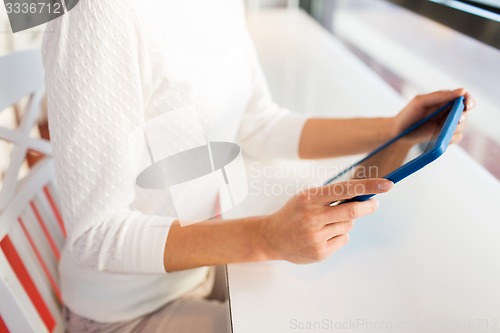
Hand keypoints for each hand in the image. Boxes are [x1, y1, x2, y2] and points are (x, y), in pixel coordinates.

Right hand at [260, 178, 393, 263]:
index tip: (387, 185)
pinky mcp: (319, 252)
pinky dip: (339, 235)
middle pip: (352, 211)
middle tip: (375, 203)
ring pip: (348, 226)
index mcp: (309, 198)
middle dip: (368, 206)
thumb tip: (362, 195)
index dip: (368, 186)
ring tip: (328, 223)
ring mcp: (315, 236)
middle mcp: (312, 217)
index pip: (345, 189)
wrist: (271, 237)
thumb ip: (331, 196)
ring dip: (346, 222)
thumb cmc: (294, 213)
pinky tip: (323, 235)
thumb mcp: (306, 198)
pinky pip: (343, 239)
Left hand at [394, 88, 474, 143]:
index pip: (463, 96)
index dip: (469, 100)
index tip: (467, 105)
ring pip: (462, 126)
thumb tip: (462, 91)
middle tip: (456, 120)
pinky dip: (450, 138)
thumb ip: (440, 96)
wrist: (399, 133)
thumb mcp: (421, 102)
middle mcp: (449, 111)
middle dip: (462, 117)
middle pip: (465, 112)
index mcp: (445, 99)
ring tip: (439, 130)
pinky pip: (456, 137)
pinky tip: (439, 137)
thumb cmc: (408, 114)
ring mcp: (448, 124)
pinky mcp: (445, 135)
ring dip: (455, 128)